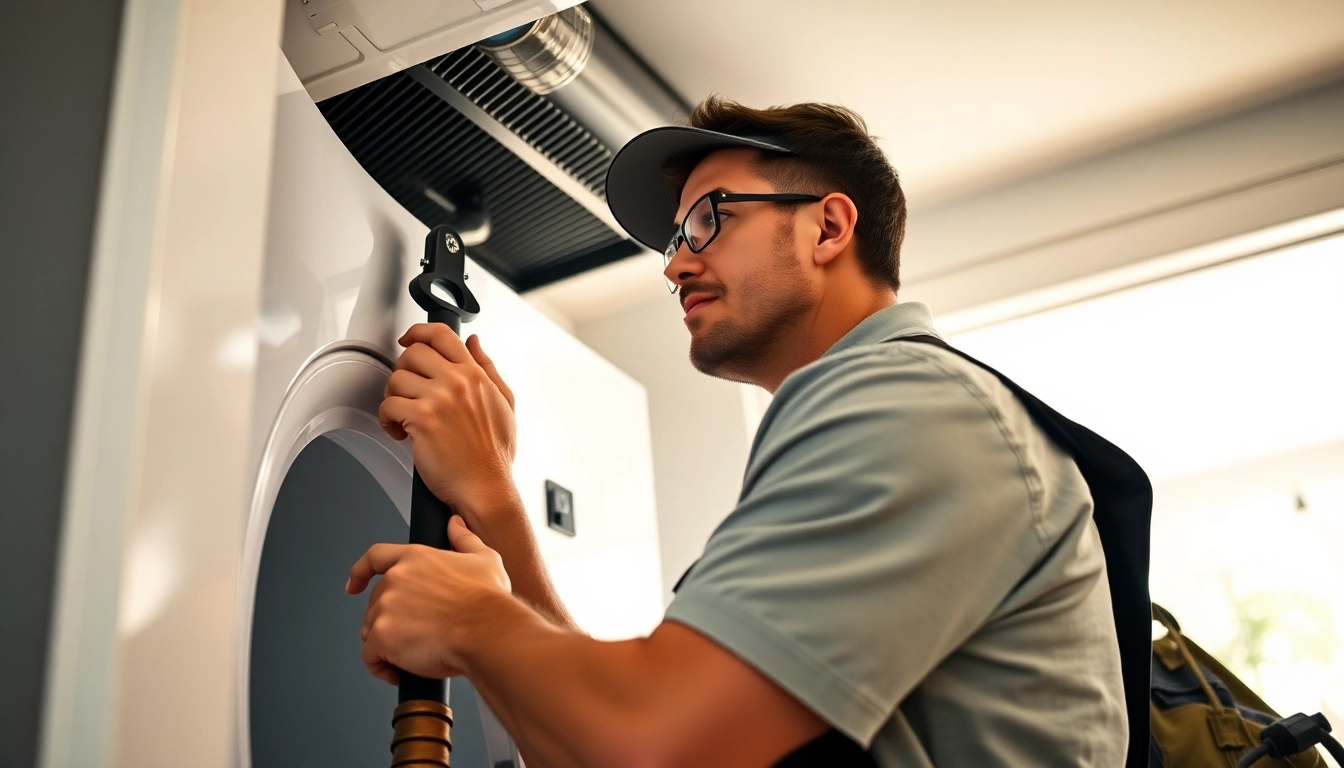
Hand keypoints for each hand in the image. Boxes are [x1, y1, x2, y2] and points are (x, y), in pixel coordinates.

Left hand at [347, 517, 511, 684]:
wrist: (488, 631)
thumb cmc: (489, 602)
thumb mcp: (484, 559)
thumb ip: (464, 539)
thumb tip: (456, 525)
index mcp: (416, 557)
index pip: (376, 557)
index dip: (361, 572)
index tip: (354, 584)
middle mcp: (397, 578)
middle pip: (376, 602)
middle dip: (389, 621)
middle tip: (413, 635)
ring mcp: (386, 607)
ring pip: (372, 630)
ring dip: (387, 645)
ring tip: (411, 655)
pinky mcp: (382, 636)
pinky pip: (370, 657)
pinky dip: (382, 668)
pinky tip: (400, 671)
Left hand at [379, 325, 516, 514]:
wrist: (485, 487)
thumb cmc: (494, 454)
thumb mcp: (504, 403)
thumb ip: (488, 368)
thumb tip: (474, 343)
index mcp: (475, 375)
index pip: (441, 334)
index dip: (418, 332)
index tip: (408, 339)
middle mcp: (457, 382)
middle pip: (413, 353)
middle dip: (404, 371)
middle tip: (407, 391)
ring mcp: (439, 399)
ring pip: (396, 378)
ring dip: (393, 397)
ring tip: (403, 416)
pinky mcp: (421, 419)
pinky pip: (388, 405)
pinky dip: (387, 419)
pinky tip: (398, 431)